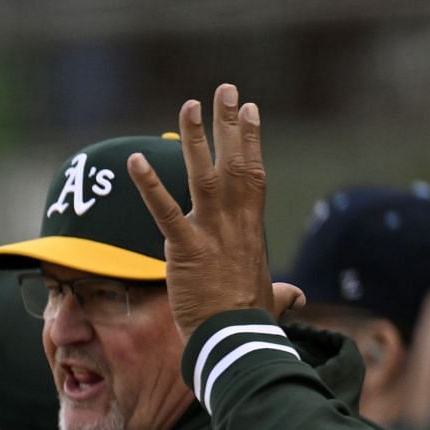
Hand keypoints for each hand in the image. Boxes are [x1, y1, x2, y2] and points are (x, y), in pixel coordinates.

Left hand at [128, 84, 306, 336]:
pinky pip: (164, 209)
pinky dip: (149, 184)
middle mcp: (235, 222)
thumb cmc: (249, 324)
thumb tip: (293, 296)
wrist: (236, 341)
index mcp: (250, 229)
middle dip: (229, 124)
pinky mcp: (184, 247)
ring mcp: (211, 232)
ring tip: (189, 105)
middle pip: (234, 163)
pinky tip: (135, 160)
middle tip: (224, 89)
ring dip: (196, 138)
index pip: (253, 175)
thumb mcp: (268, 300)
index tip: (250, 110)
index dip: (250, 141)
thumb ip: (279, 293)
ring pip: (203, 174)